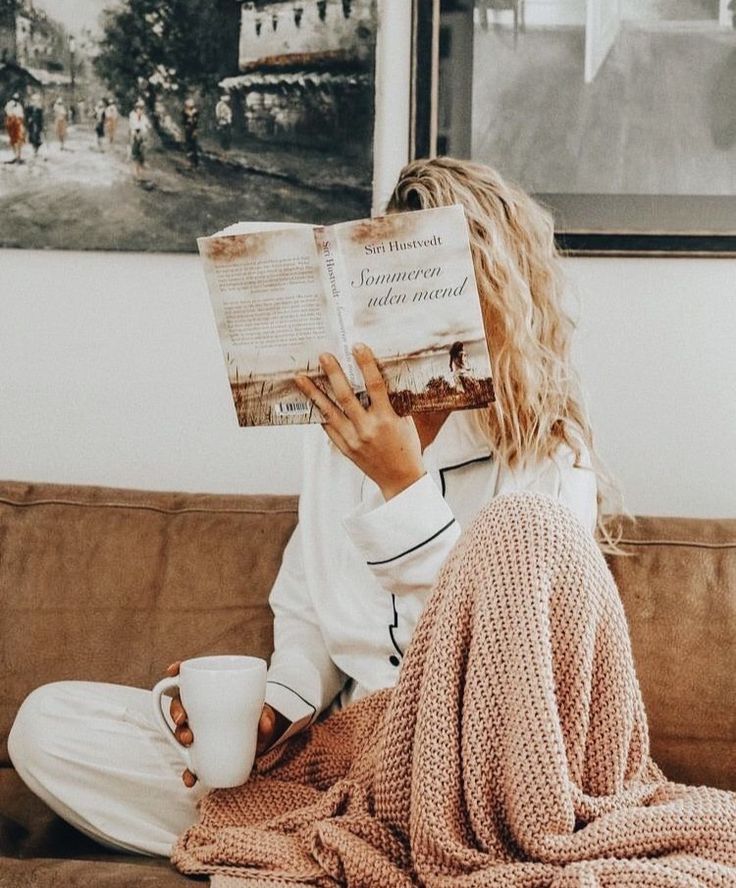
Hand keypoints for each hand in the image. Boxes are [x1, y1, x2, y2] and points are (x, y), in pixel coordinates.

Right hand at [165, 662, 280, 787]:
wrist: (261, 742)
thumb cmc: (258, 720)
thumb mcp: (264, 715)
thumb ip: (266, 718)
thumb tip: (264, 722)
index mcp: (211, 692)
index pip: (191, 677)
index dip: (178, 671)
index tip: (173, 671)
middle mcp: (199, 710)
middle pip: (179, 704)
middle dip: (175, 710)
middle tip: (183, 718)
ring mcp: (198, 731)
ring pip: (180, 730)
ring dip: (179, 734)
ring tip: (188, 741)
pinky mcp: (201, 753)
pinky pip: (190, 762)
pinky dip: (188, 771)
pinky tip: (190, 778)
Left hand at [294, 343, 424, 499]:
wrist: (400, 479)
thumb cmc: (406, 447)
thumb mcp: (405, 421)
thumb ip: (393, 401)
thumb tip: (379, 375)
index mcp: (387, 419)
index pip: (375, 386)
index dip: (366, 364)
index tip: (357, 347)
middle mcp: (367, 429)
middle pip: (346, 396)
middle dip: (333, 374)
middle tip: (323, 356)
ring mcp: (353, 439)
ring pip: (329, 411)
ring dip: (313, 392)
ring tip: (301, 377)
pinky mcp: (344, 447)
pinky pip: (328, 426)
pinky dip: (318, 411)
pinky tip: (310, 399)